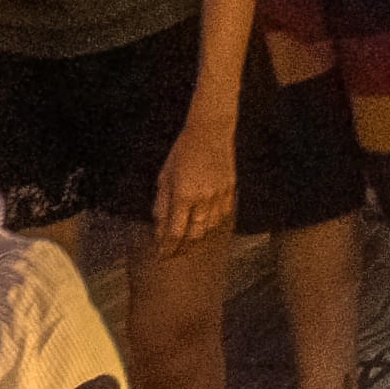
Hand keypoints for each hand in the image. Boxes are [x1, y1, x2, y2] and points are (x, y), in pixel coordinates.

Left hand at [157, 111, 236, 242]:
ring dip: (198, 237)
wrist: (211, 133)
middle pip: (194, 234)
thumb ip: (162, 203)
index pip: (174, 231)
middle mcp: (203, 199)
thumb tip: (159, 225)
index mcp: (183, 195)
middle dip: (182, 247)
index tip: (161, 255)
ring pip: (210, 227)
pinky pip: (222, 215)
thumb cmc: (182, 152)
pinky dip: (213, 224)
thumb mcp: (165, 176)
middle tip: (173, 253)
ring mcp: (219, 195)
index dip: (167, 247)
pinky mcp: (230, 190)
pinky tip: (206, 225)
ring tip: (188, 242)